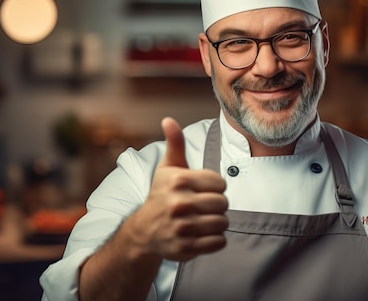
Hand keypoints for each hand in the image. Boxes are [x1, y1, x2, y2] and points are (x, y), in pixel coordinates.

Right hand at [128, 117, 228, 260]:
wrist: (144, 231)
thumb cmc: (162, 194)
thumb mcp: (167, 168)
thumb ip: (174, 143)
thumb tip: (169, 120)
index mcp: (178, 181)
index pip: (220, 183)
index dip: (215, 187)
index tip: (203, 190)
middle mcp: (179, 204)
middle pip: (223, 203)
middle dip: (217, 205)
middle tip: (204, 206)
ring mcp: (182, 228)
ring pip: (223, 223)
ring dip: (217, 222)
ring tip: (203, 219)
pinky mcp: (186, 248)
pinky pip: (219, 242)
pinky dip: (216, 239)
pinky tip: (203, 233)